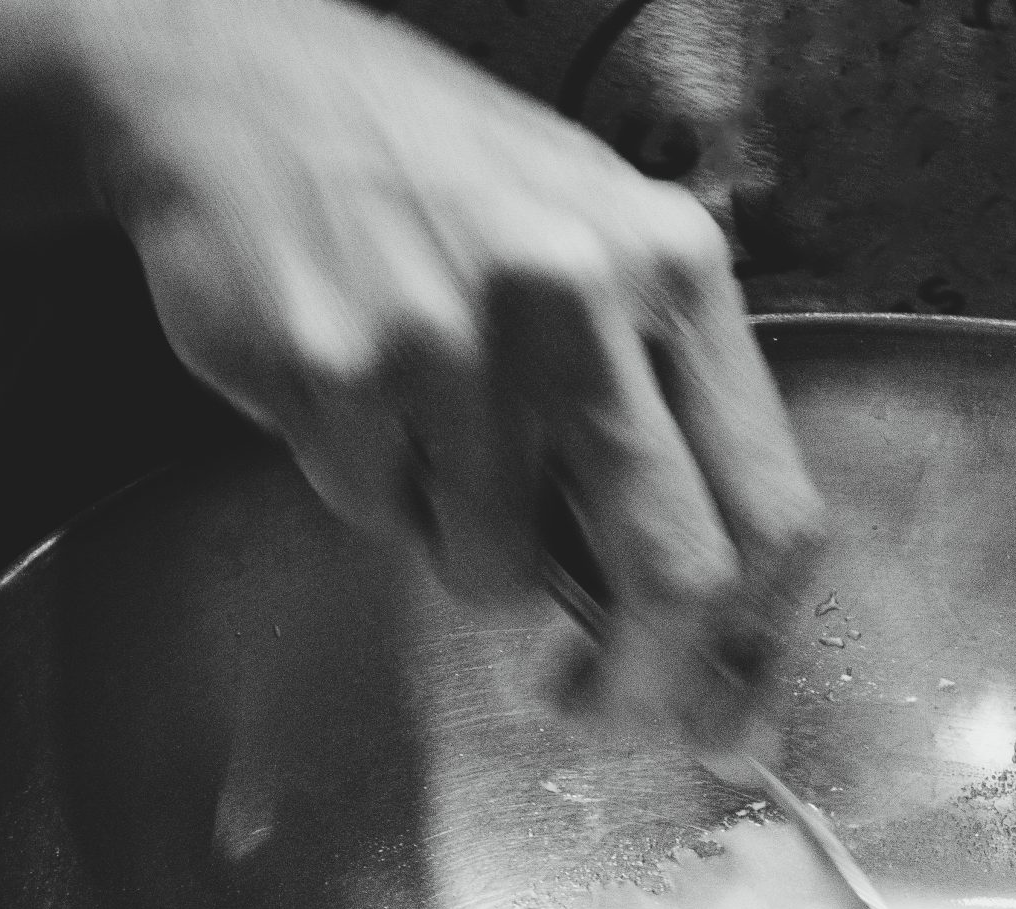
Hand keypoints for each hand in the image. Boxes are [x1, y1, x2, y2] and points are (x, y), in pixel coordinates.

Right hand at [67, 0, 824, 749]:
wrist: (239, 89)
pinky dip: (369, 493)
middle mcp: (585, 296)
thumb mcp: (591, 252)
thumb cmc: (435, 185)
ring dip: (462, 551)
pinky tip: (351, 394)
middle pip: (675, 573)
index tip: (719, 712)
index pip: (776, 508)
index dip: (754, 648)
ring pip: (498, 571)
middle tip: (592, 705)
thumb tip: (714, 635)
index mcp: (674, 269)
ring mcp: (458, 336)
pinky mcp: (340, 372)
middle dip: (640, 684)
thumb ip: (661, 417)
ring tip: (424, 441)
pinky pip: (378, 520)